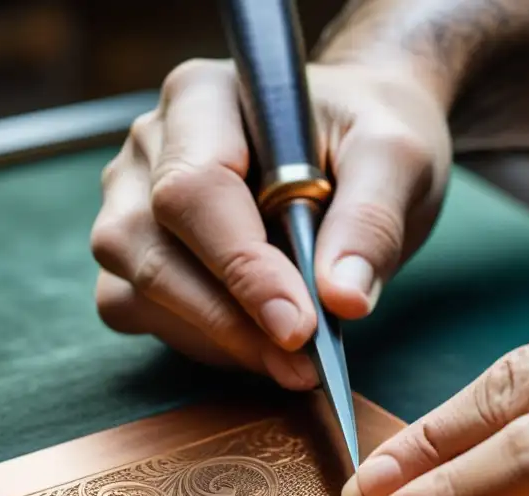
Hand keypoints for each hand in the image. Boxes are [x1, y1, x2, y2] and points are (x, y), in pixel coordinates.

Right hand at [90, 58, 450, 387]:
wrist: (357, 149)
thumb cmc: (368, 140)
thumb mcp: (397, 161)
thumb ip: (370, 222)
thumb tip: (341, 300)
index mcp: (203, 98)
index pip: (195, 190)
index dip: (241, 268)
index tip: (300, 327)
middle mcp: (151, 145)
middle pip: (148, 245)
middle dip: (227, 320)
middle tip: (302, 364)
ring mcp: (131, 199)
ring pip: (134, 289)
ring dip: (213, 340)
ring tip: (292, 360)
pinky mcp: (137, 251)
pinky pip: (135, 310)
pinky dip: (197, 342)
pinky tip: (258, 346)